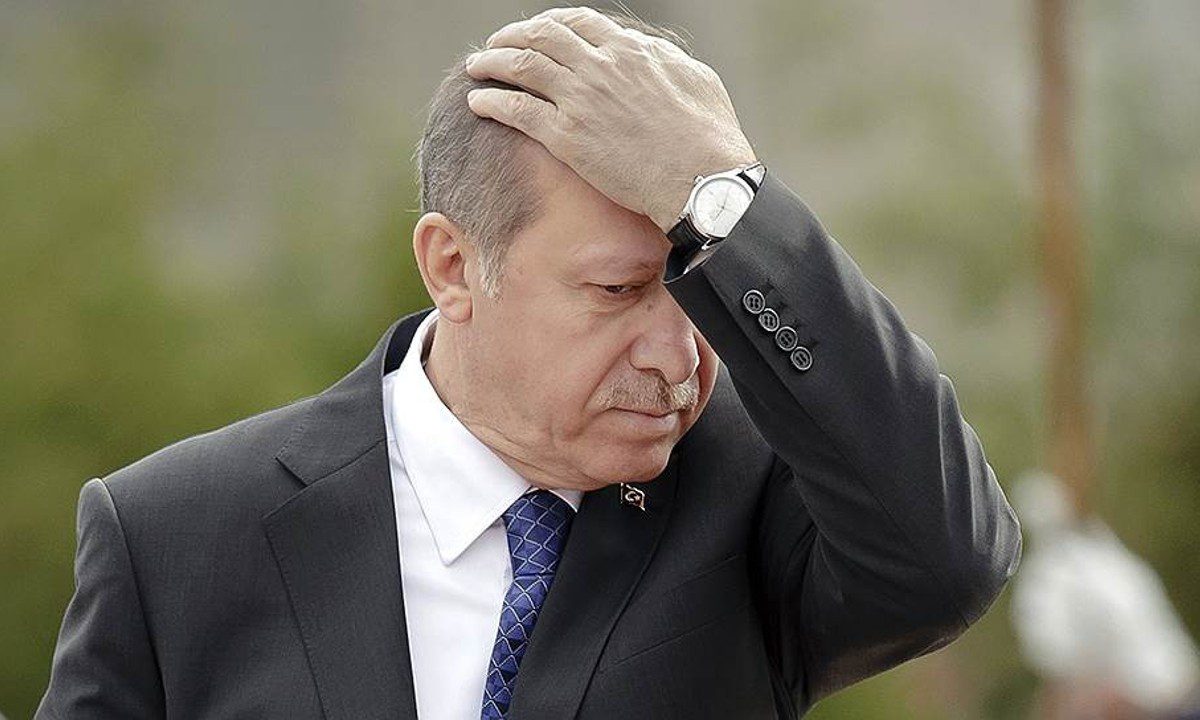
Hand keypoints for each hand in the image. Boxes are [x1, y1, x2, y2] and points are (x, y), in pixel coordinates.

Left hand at [464, 6, 756, 231]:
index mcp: (630, 50)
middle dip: (511, 36)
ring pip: (521, 67)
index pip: (576, 22)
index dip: (549, 23)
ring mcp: (580, 100)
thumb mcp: (695, 79)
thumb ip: (661, 59)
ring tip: (476, 67)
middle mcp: (599, 67)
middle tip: (495, 44)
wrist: (701, 182)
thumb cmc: (709, 137)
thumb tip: (642, 51)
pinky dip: (492, 101)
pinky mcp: (567, 137)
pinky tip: (477, 102)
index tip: (535, 31)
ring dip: (492, 63)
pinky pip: (517, 109)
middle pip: (540, 37)